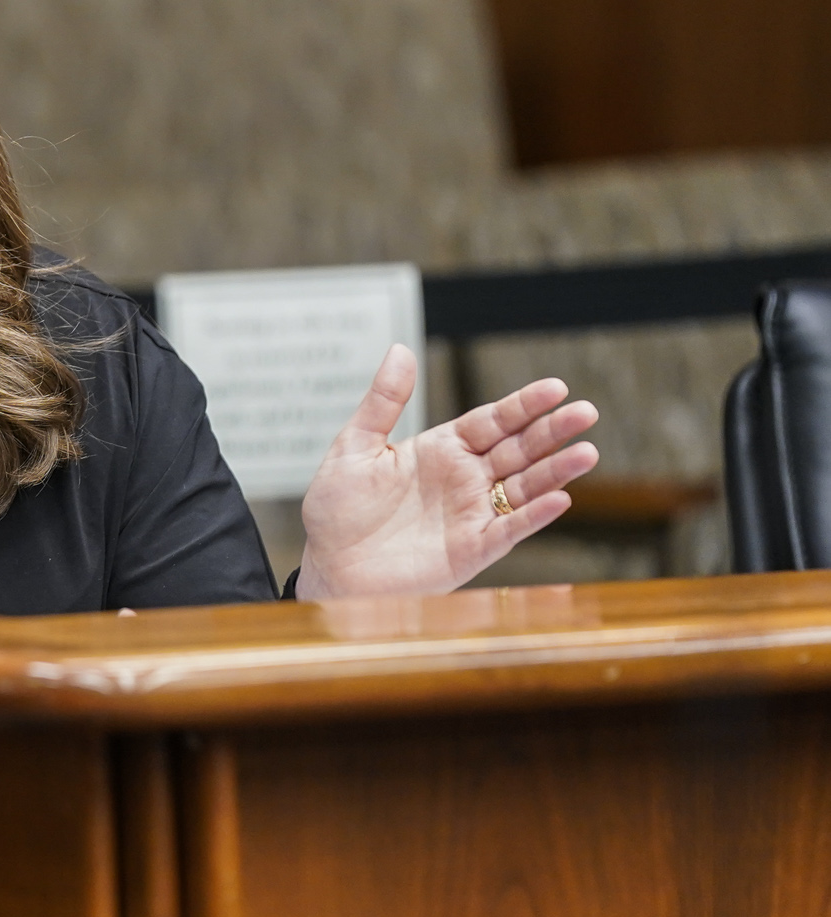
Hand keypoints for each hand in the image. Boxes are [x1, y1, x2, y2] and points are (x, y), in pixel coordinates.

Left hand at [295, 344, 598, 598]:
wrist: (329, 567)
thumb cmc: (336, 509)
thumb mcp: (355, 446)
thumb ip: (383, 401)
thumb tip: (400, 350)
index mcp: (441, 449)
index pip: (492, 421)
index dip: (523, 406)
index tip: (556, 389)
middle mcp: (463, 479)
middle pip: (518, 449)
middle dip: (552, 432)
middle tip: (585, 412)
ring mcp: (471, 514)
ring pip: (524, 487)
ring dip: (555, 471)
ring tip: (587, 452)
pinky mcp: (471, 550)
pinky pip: (509, 530)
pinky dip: (533, 515)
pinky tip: (559, 498)